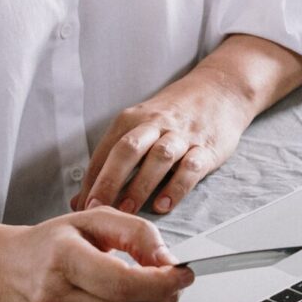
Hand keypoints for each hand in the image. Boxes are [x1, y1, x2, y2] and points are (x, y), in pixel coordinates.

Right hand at [0, 207, 193, 301]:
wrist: (5, 271)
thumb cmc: (53, 241)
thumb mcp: (94, 218)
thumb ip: (137, 233)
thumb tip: (168, 260)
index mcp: (63, 259)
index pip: (122, 282)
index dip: (161, 281)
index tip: (184, 272)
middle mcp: (56, 298)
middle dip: (164, 297)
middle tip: (175, 282)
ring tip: (151, 292)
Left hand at [72, 66, 253, 215]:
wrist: (220, 89)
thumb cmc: (174, 114)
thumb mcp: (141, 124)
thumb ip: (113, 159)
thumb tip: (81, 199)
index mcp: (134, 118)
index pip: (106, 150)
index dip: (92, 180)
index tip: (82, 206)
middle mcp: (156, 124)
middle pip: (128, 149)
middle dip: (110, 180)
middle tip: (97, 208)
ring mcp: (183, 135)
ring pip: (159, 157)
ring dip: (141, 185)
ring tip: (127, 211)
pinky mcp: (207, 147)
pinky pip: (191, 167)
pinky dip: (177, 187)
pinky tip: (165, 205)